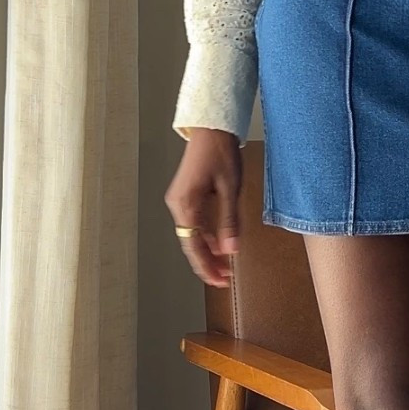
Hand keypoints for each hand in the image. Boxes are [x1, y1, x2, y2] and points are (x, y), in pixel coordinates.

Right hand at [165, 128, 242, 286]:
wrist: (211, 128)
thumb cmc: (220, 153)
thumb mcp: (230, 189)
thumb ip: (229, 221)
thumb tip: (230, 250)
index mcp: (185, 205)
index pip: (194, 246)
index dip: (206, 267)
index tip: (220, 281)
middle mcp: (177, 205)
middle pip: (190, 243)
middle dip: (207, 263)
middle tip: (224, 279)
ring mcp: (179, 200)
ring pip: (192, 235)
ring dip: (207, 251)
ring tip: (224, 266)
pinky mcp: (186, 195)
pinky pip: (194, 223)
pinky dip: (206, 236)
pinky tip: (219, 244)